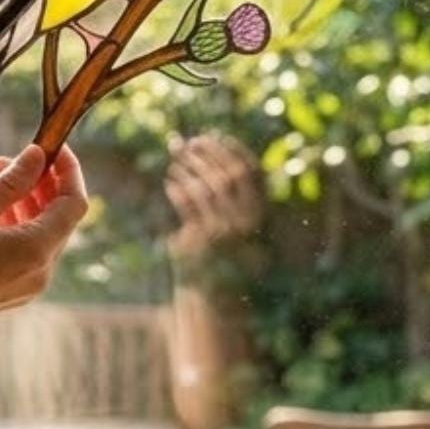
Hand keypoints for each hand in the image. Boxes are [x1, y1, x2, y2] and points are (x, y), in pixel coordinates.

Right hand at [0, 141, 87, 338]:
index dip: (67, 171)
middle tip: (9, 159)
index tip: (50, 147)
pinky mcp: (12, 291)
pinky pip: (25, 251)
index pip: (73, 203)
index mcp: (35, 251)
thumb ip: (11, 183)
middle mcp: (40, 272)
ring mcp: (27, 285)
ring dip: (23, 202)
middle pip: (58, 219)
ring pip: (40, 234)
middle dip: (39, 184)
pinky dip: (13, 224)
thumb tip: (36, 156)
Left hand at [164, 133, 261, 260]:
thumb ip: (217, 186)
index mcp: (260, 213)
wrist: (213, 293)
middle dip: (209, 154)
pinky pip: (188, 205)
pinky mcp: (202, 240)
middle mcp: (246, 221)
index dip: (235, 149)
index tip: (216, 135)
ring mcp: (225, 231)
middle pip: (229, 175)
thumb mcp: (228, 219)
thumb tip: (191, 145)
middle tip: (190, 143)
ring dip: (189, 170)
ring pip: (206, 187)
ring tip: (175, 165)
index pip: (253, 171)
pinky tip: (170, 183)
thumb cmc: (220, 250)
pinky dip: (178, 189)